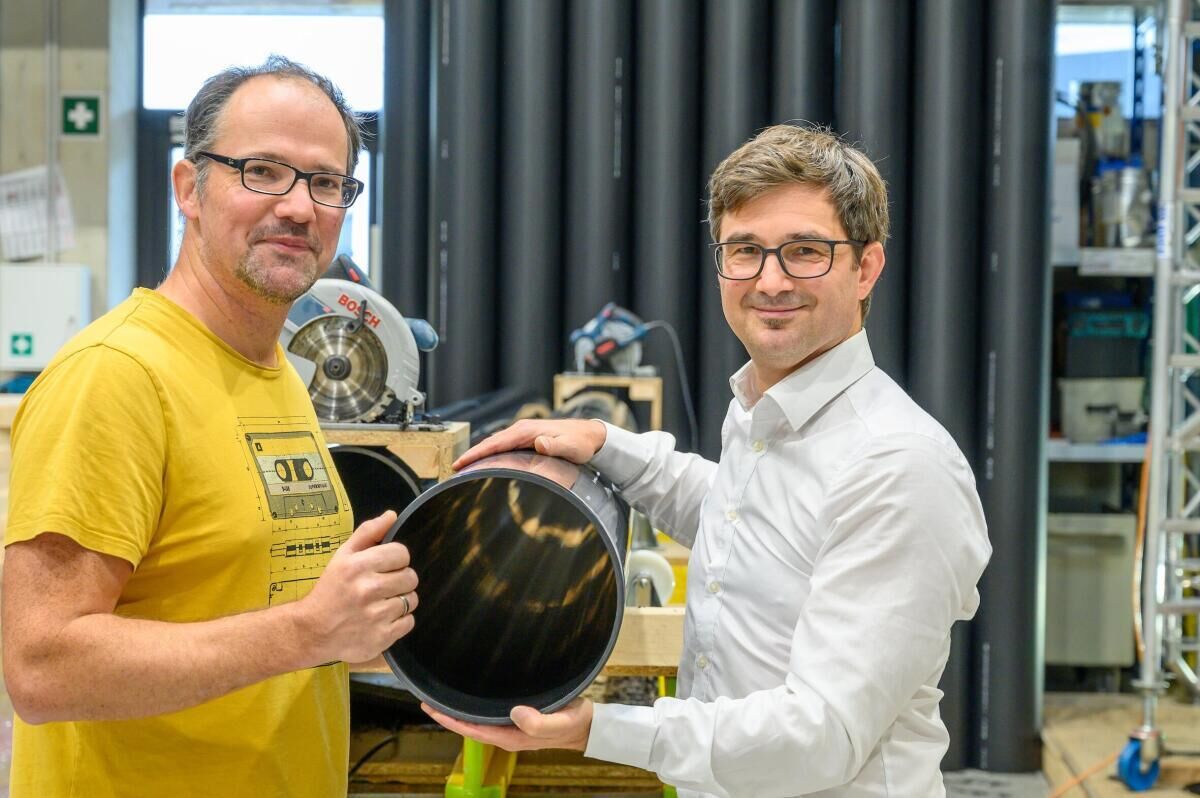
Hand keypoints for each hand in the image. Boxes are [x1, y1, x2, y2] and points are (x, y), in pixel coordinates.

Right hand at [294, 510, 418, 664]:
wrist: (313, 631)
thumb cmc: (330, 590)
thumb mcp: (342, 556)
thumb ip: (368, 533)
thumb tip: (392, 515)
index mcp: (358, 566)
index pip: (401, 554)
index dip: (396, 559)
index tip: (386, 566)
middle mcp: (368, 590)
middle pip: (410, 577)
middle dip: (400, 580)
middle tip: (384, 586)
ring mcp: (376, 615)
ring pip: (411, 600)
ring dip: (401, 601)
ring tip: (382, 603)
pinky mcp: (382, 637)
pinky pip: (409, 622)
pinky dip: (399, 621)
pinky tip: (383, 619)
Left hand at [421, 699, 593, 751]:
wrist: (587, 724)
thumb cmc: (573, 722)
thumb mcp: (560, 722)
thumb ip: (539, 722)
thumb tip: (514, 713)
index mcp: (511, 737)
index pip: (473, 730)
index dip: (451, 721)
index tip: (432, 709)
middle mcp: (506, 733)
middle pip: (469, 726)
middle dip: (448, 716)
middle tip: (426, 699)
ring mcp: (510, 726)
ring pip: (477, 720)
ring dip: (458, 711)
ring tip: (440, 697)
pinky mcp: (517, 717)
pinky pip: (487, 714)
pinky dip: (473, 706)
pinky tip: (468, 696)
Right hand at [453, 419, 607, 469]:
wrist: (591, 436)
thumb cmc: (581, 443)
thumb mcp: (571, 447)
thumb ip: (555, 445)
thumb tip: (538, 442)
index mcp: (528, 430)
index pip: (496, 442)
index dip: (477, 453)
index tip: (461, 462)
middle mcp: (523, 430)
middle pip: (491, 442)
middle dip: (472, 454)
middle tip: (454, 468)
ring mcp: (524, 434)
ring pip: (495, 444)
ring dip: (480, 454)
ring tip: (463, 467)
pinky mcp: (527, 440)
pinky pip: (503, 447)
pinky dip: (491, 454)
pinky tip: (485, 463)